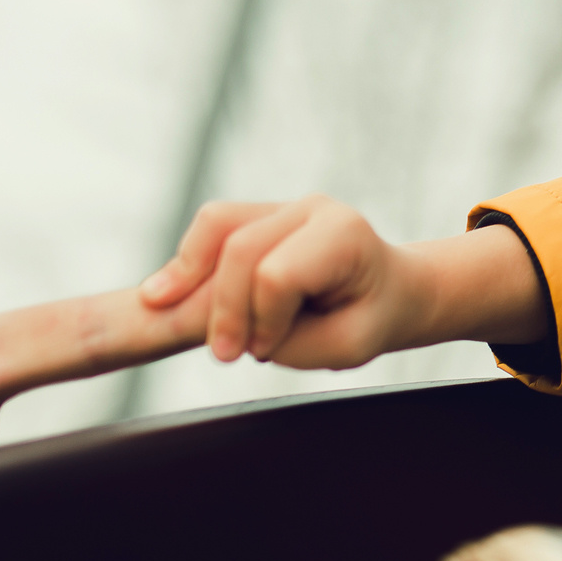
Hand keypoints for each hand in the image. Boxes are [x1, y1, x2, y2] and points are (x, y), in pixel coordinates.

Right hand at [138, 198, 550, 370]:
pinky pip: (210, 228)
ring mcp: (284, 206)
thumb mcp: (342, 346)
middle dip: (221, 309)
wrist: (389, 291)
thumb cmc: (370, 318)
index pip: (277, 274)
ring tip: (183, 320)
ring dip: (190, 279)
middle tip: (226, 354)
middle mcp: (313, 208)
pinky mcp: (258, 214)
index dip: (262, 321)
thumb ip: (284, 339)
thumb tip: (215, 327)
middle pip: (239, 249)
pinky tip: (172, 294)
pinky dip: (188, 263)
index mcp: (344, 235)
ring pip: (215, 228)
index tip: (267, 351)